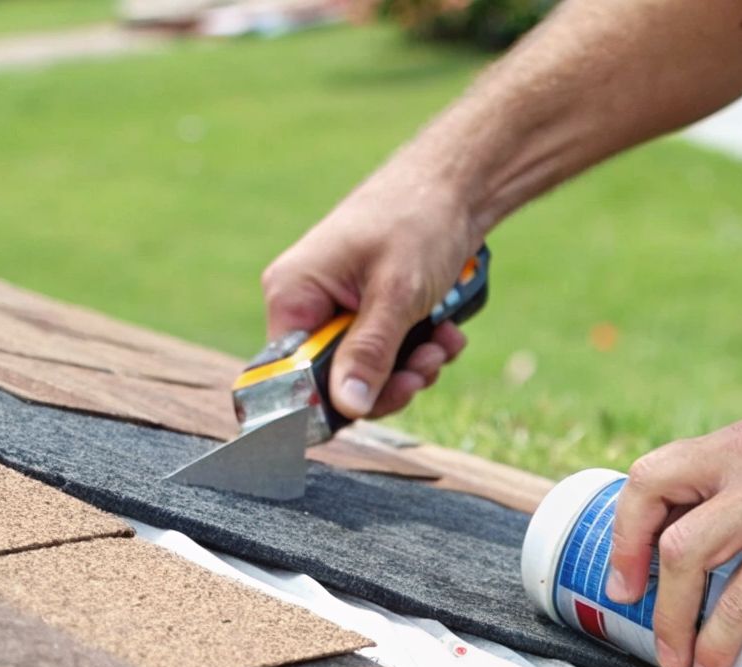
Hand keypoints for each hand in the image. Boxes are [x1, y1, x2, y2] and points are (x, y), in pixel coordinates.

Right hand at [261, 162, 479, 419]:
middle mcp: (307, 303)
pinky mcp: (370, 309)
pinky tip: (446, 333)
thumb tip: (347, 407)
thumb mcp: (396, 295)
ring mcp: (339, 307)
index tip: (372, 405)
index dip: (326, 401)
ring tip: (442, 344)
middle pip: (335, 380)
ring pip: (368, 369)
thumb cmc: (417, 221)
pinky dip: (421, 349)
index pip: (287, 375)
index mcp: (293, 294)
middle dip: (387, 381)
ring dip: (412, 367)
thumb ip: (370, 354)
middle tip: (424, 369)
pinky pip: (389, 351)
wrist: (454, 184)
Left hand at [604, 418, 741, 666]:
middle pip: (653, 496)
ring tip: (676, 656)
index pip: (656, 469)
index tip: (627, 569)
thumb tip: (712, 560)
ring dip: (671, 615)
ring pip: (686, 554)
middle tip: (631, 605)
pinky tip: (714, 664)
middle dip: (630, 558)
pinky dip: (717, 639)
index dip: (628, 522)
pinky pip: (738, 598)